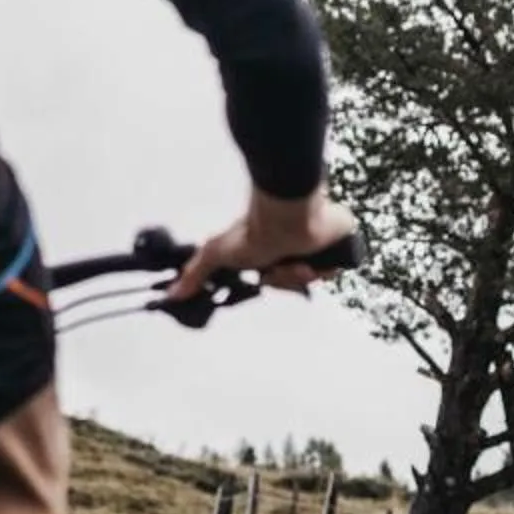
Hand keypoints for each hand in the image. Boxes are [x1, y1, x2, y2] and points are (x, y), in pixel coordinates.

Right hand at [171, 188, 359, 302]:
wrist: (287, 219)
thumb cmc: (255, 230)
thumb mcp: (216, 252)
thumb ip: (195, 272)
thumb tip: (172, 294)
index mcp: (275, 248)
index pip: (278, 279)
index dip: (275, 281)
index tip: (267, 274)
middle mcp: (297, 246)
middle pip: (297, 281)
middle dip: (287, 278)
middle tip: (280, 264)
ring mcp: (319, 244)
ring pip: (316, 277)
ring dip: (303, 274)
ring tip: (296, 259)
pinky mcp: (340, 241)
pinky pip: (338, 267)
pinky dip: (325, 267)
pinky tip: (314, 257)